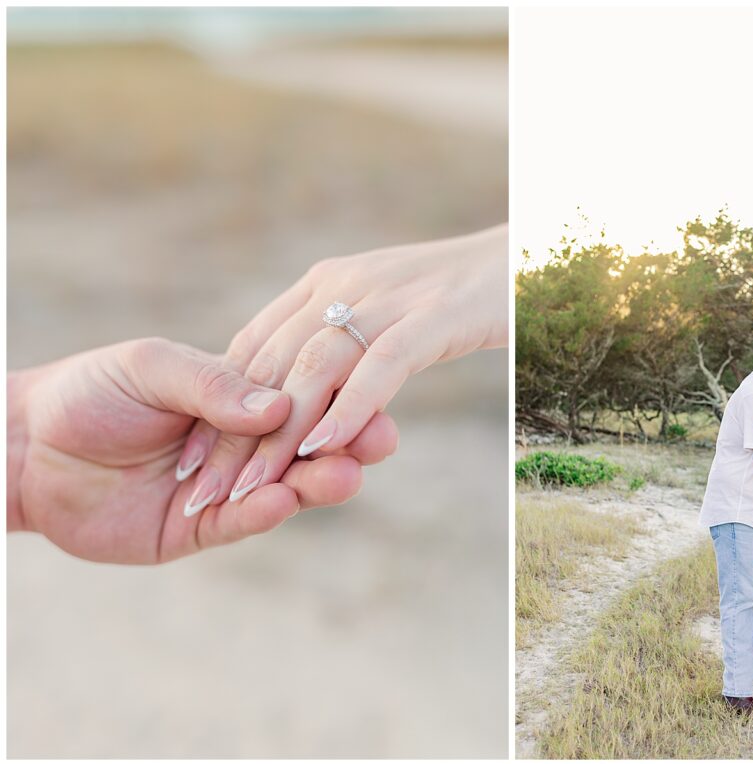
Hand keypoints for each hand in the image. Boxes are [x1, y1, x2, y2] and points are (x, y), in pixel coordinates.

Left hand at [8, 338, 398, 563]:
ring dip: (318, 482)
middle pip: (306, 446)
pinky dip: (266, 511)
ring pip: (285, 487)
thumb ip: (212, 384)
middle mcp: (240, 443)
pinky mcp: (199, 529)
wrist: (26, 447)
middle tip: (380, 442)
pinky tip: (285, 500)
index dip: (336, 401)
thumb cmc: (90, 392)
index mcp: (236, 398)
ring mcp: (224, 488)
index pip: (299, 400)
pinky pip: (242, 521)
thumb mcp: (152, 368)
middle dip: (345, 444)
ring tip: (346, 476)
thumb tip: (279, 403)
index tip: (375, 398)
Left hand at [177, 224, 506, 515]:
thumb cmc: (457, 297)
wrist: (526, 255)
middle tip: (205, 490)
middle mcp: (344, 284)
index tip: (196, 460)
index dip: (219, 406)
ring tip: (250, 487)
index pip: (254, 347)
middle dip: (233, 432)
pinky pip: (381, 365)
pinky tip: (324, 448)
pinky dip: (349, 407)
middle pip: (272, 363)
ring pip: (315, 368)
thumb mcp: (384, 313)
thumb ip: (342, 343)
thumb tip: (303, 396)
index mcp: (326, 282)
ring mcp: (389, 298)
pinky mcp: (434, 316)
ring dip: (279, 434)